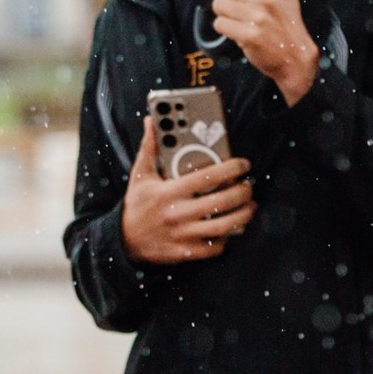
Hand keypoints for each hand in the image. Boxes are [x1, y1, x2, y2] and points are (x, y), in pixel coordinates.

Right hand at [120, 115, 253, 263]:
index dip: (231, 168)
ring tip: (249, 206)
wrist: (123, 241)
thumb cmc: (137, 204)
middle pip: (222, 202)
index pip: (207, 177)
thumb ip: (149, 148)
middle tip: (248, 186)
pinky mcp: (186, 252)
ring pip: (224, 226)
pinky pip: (214, 247)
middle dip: (243, 192)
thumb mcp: (140, 175)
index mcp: (169, 192)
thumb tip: (151, 121)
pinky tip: (231, 227)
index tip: (243, 164)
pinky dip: (227, 238)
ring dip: (243, 215)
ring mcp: (183, 235)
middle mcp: (178, 213)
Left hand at [212, 0, 319, 105]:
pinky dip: (226, 30)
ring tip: (241, 20)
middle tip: (241, 8)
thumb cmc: (287, 18)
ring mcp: (258, 16)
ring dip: (226, 15)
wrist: (295, 55)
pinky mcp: (250, 35)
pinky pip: (220, 24)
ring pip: (219, 5)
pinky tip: (240, 32)